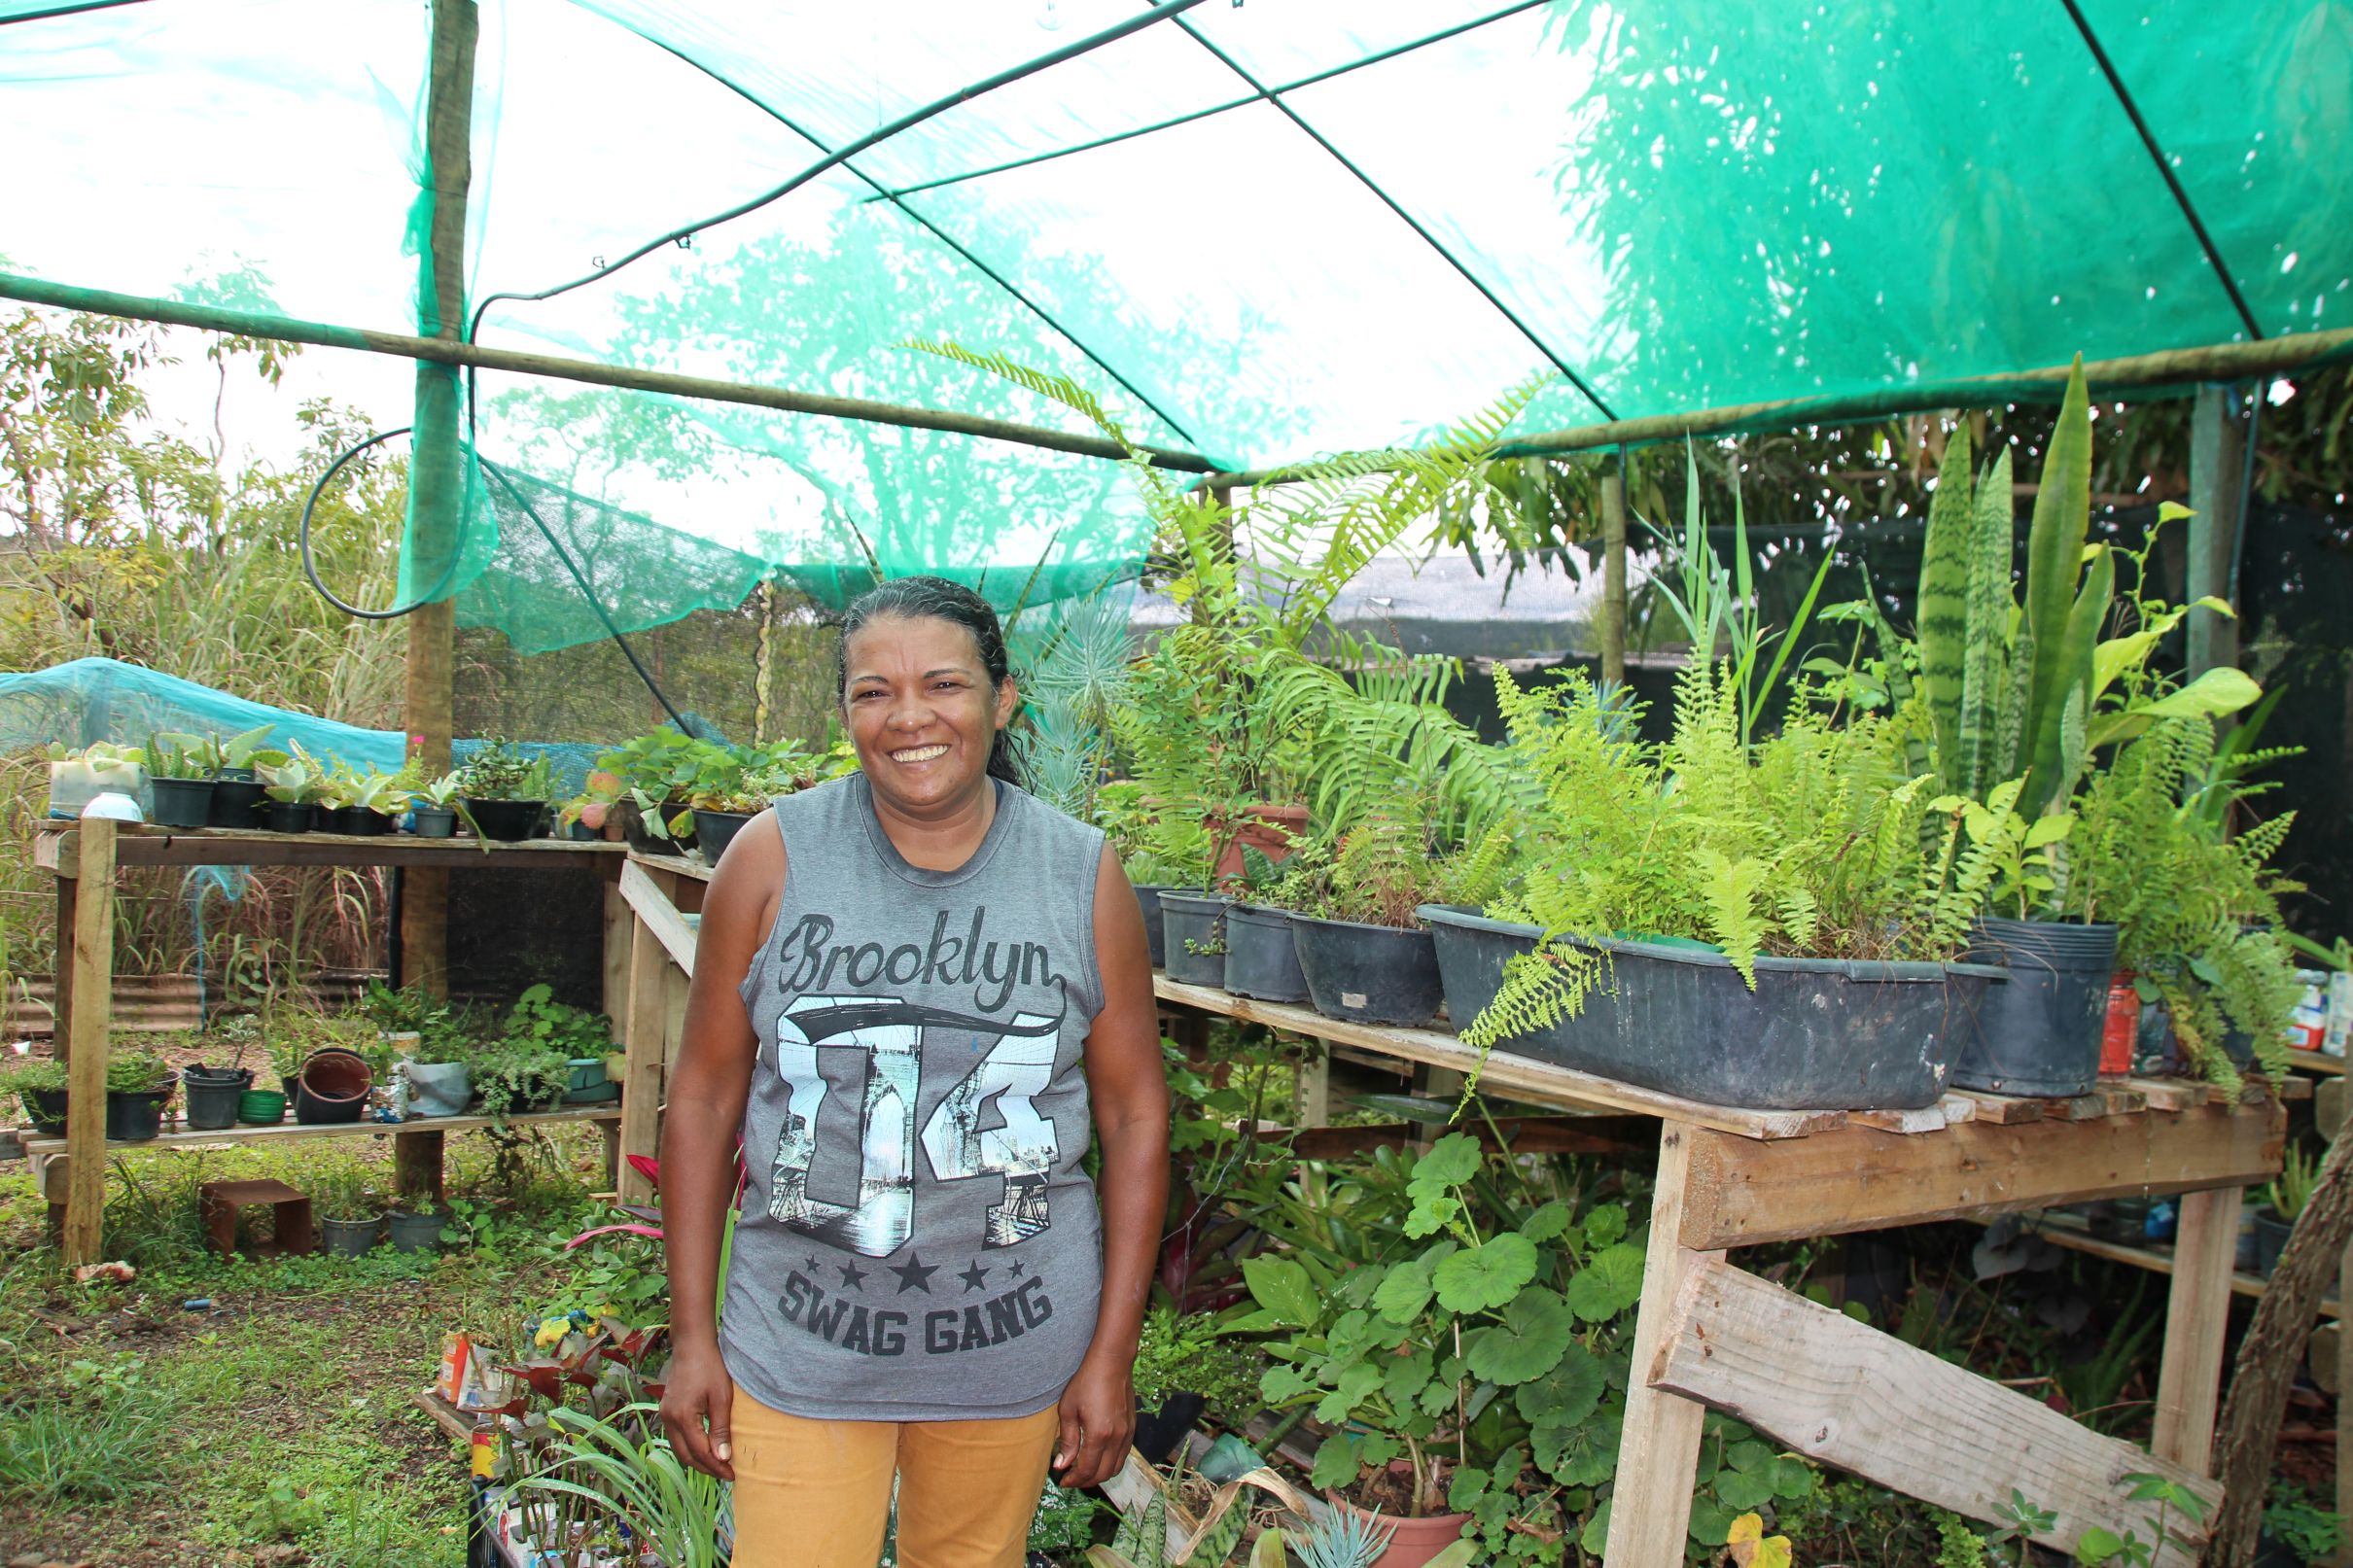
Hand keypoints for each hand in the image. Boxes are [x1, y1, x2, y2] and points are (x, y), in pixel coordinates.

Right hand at [659, 1342, 735, 1480]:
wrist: (692, 1344)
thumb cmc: (710, 1367)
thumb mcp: (722, 1398)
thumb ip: (721, 1429)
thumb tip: (723, 1458)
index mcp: (682, 1417)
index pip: (700, 1452)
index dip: (716, 1466)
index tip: (732, 1475)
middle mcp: (669, 1419)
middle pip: (686, 1456)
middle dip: (706, 1468)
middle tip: (726, 1474)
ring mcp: (665, 1414)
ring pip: (679, 1449)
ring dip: (697, 1460)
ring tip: (717, 1465)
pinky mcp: (667, 1410)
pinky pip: (676, 1437)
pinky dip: (690, 1447)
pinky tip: (705, 1448)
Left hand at [1054, 1349, 1135, 1489]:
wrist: (1112, 1363)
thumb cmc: (1086, 1383)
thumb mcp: (1068, 1410)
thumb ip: (1067, 1441)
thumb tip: (1062, 1466)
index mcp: (1099, 1435)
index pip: (1087, 1470)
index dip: (1074, 1480)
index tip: (1063, 1481)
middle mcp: (1117, 1439)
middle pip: (1103, 1474)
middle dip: (1085, 1482)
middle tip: (1071, 1479)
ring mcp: (1127, 1434)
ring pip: (1115, 1468)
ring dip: (1099, 1475)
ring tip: (1084, 1472)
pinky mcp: (1132, 1428)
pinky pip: (1123, 1456)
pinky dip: (1110, 1464)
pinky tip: (1098, 1458)